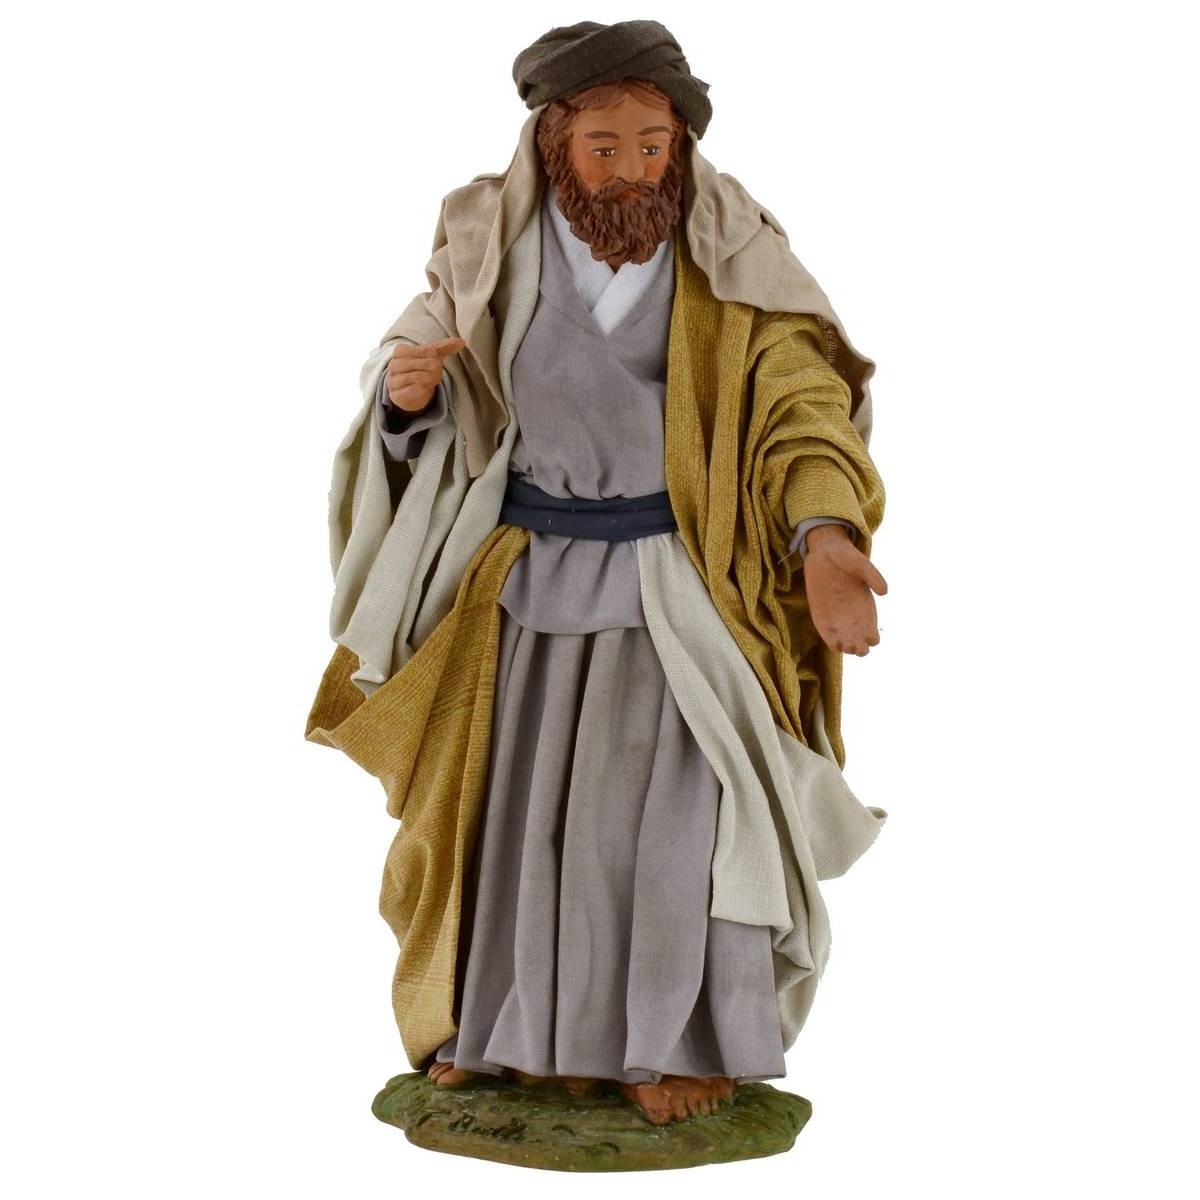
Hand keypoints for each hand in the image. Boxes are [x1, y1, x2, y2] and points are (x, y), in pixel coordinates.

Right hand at [386, 337, 465, 412]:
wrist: (409, 391)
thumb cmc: (420, 369)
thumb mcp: (432, 356)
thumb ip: (445, 347)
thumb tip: (462, 341)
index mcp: (400, 351)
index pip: (426, 350)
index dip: (436, 357)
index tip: (437, 362)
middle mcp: (394, 365)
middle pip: (423, 364)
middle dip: (435, 370)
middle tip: (437, 373)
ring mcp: (393, 380)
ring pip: (418, 377)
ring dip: (431, 380)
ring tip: (432, 380)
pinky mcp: (396, 395)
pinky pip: (412, 391)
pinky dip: (422, 390)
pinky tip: (424, 388)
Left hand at [803, 525, 887, 655]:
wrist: (824, 551)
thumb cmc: (846, 556)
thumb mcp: (861, 564)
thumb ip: (873, 577)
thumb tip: (885, 592)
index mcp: (866, 608)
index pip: (872, 635)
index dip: (871, 640)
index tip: (867, 635)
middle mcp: (852, 616)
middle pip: (859, 643)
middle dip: (858, 649)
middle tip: (853, 643)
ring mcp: (836, 617)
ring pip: (843, 642)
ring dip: (845, 648)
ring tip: (842, 643)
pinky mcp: (821, 614)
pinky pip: (827, 634)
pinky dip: (831, 642)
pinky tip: (833, 644)